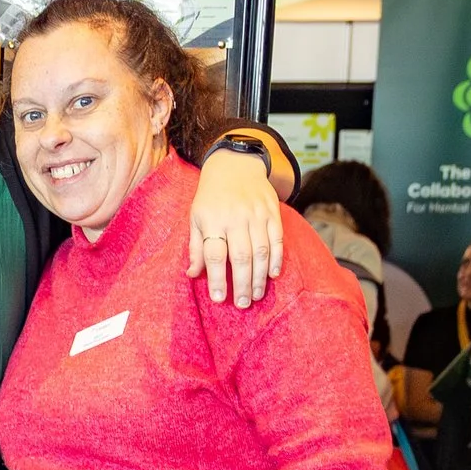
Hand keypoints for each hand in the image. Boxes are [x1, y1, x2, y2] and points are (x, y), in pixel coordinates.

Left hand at [189, 148, 285, 307]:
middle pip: (241, 257)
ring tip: (255, 295)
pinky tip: (272, 275)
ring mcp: (256, 215)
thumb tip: (193, 274)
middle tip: (241, 304)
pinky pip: (277, 239)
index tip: (219, 299)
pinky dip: (277, 259)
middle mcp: (236, 218)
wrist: (235, 165)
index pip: (215, 255)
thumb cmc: (210, 197)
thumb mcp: (195, 218)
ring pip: (261, 251)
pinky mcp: (272, 212)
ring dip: (259, 277)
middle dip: (242, 284)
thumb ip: (195, 247)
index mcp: (212, 221)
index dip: (217, 279)